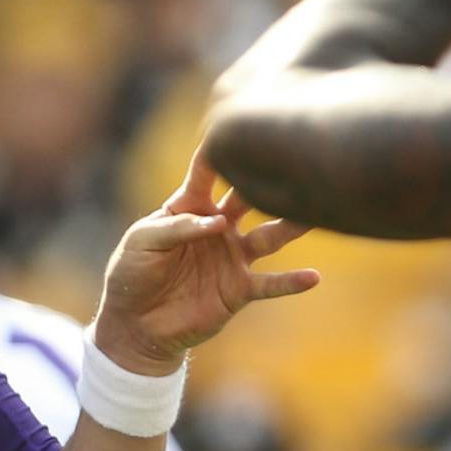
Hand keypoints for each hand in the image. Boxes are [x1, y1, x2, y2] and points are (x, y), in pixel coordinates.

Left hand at [92, 150, 319, 373]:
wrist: (135, 323)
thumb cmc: (132, 273)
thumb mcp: (142, 242)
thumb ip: (176, 227)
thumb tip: (218, 222)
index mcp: (191, 205)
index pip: (207, 173)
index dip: (219, 152)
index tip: (238, 126)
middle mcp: (220, 226)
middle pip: (250, 199)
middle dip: (269, 181)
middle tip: (295, 161)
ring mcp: (233, 257)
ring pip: (270, 236)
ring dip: (292, 226)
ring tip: (318, 214)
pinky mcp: (239, 290)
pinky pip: (269, 284)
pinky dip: (291, 282)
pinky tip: (313, 278)